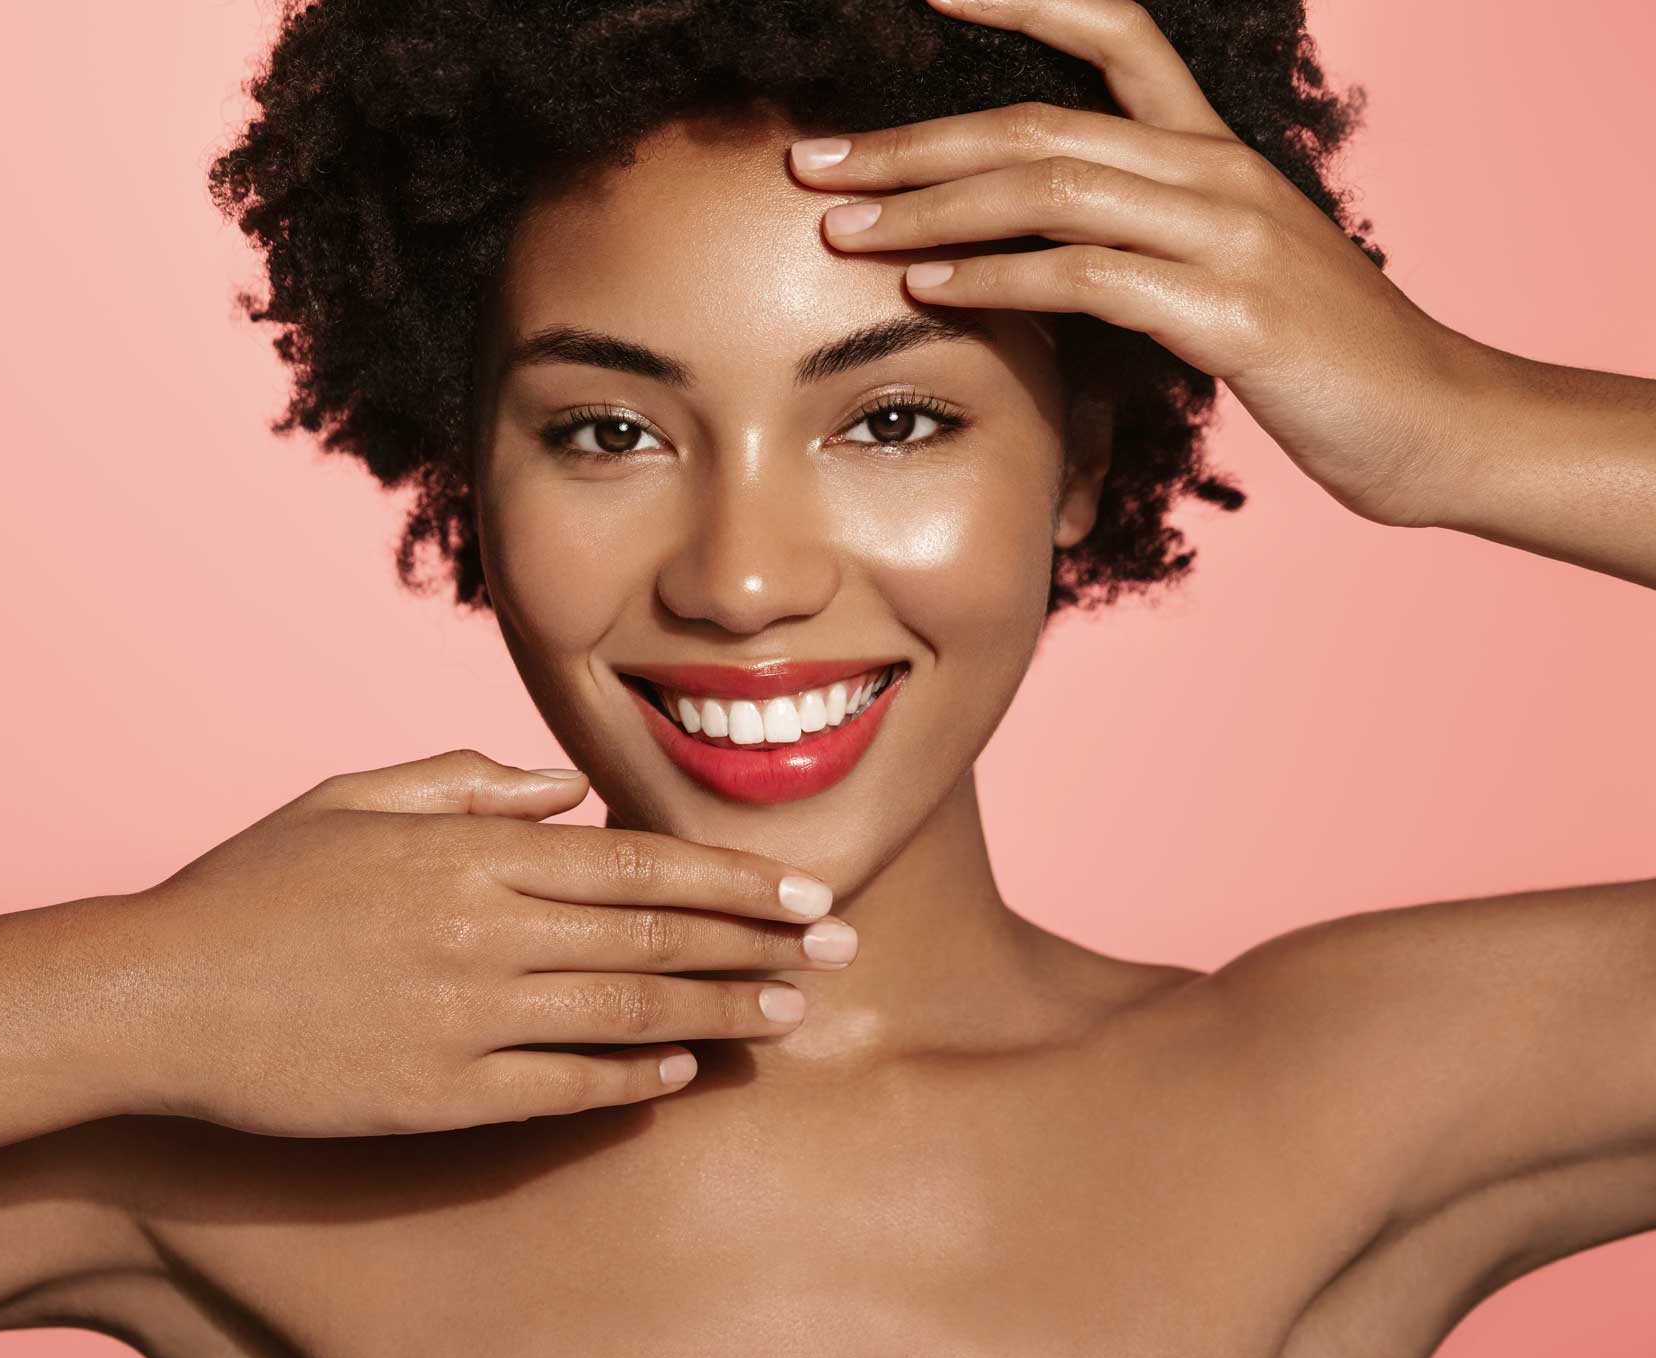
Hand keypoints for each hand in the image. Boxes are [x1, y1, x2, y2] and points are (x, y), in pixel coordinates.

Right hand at [103, 749, 855, 1136]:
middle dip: (758, 944)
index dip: (731, 880)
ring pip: (626, 1012)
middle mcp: (480, 928)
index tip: (802, 890)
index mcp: (464, 849)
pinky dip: (631, 1081)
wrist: (152, 999)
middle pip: (653, 937)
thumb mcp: (349, 801)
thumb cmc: (248, 889)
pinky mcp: (436, 1096)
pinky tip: (682, 1072)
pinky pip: (561, 1089)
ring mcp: (462, 1017)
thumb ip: (463, 784)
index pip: (635, 862)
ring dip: (721, 1013)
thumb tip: (563, 791)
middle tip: (839, 951)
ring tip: (792, 1014)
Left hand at [788, 0, 1477, 528]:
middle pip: (1041, 120)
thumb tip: (1022, 256)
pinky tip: (927, 291)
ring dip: (929, 210)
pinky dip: (997, 279)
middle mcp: (1218, 171)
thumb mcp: (1221, 279)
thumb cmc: (1321, 361)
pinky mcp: (1232, 310)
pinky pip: (1089, 276)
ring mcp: (1230, 234)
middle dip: (912, 143)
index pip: (1114, 33)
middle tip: (813, 163)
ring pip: (1051, 187)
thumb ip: (1135, 248)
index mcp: (1214, 152)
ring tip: (840, 232)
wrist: (1439, 425)